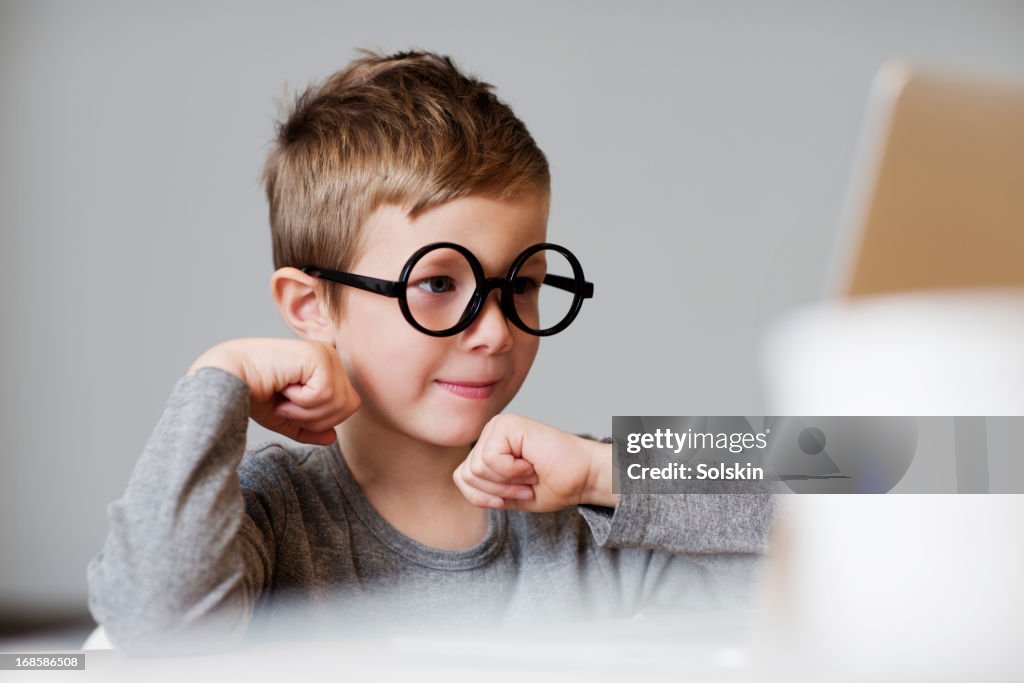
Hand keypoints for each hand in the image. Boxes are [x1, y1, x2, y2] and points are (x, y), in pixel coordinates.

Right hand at [187, 338, 360, 444]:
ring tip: (284, 398)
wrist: (226, 378)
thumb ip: (310, 428)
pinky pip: (326, 395)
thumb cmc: (251, 393)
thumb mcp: (286, 417)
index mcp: (327, 367)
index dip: (320, 419)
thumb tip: (333, 437)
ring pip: (340, 402)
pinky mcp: (318, 356)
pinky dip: (302, 402)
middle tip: (286, 405)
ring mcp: (326, 354)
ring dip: (307, 410)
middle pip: (350, 406)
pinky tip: (283, 388)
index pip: (348, 405)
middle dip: (316, 417)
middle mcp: (330, 356)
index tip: (290, 407)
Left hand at [453, 414, 617, 511]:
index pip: (461, 478)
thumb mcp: (506, 496)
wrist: (583, 478)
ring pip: (476, 469)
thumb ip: (480, 488)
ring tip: (530, 473)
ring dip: (508, 482)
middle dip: (498, 490)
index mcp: (488, 446)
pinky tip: (532, 463)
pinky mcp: (507, 424)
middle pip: (466, 475)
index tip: (518, 492)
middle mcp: (490, 432)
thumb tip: (458, 477)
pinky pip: (490, 460)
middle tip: (526, 483)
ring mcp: (498, 425)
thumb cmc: (553, 485)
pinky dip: (513, 472)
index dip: (488, 497)